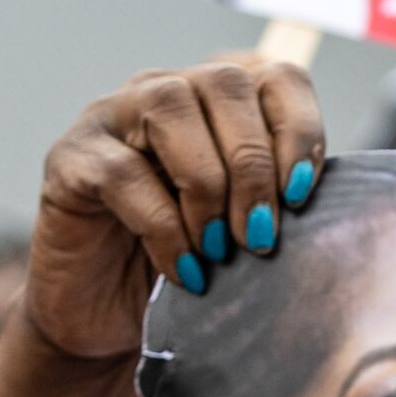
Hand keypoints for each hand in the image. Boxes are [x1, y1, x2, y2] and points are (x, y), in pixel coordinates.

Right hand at [24, 61, 325, 363]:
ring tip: (219, 251)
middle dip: (254, 166)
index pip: (277, 76)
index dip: (299, 128)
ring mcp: (110, 116)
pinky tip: (184, 270)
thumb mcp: (244, 228)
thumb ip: (279, 197)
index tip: (302, 195)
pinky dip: (165, 227)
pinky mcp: (69, 158)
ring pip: (171, 108)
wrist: (104, 320)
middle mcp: (165, 90)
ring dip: (207, 186)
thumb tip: (326, 196)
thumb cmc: (186, 266)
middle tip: (258, 237)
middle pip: (226, 84)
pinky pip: (123, 172)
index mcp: (219, 100)